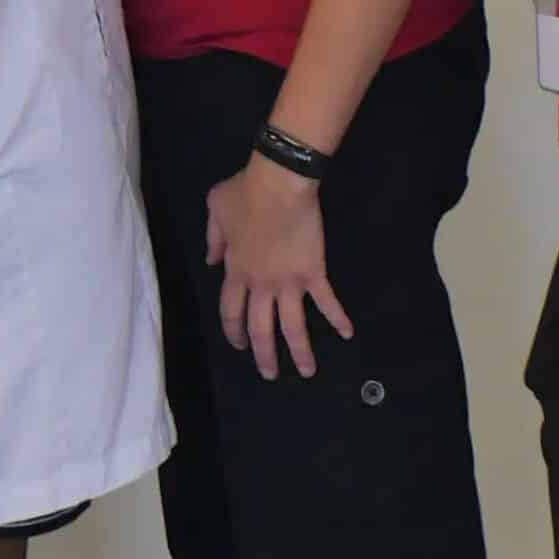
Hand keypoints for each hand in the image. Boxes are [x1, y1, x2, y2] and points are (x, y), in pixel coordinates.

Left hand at [206, 156, 353, 381]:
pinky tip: (347, 333)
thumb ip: (213, 239)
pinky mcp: (313, 274)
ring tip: (307, 371)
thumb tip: (211, 260)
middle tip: (269, 374)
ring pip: (292, 326)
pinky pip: (326, 301)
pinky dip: (338, 318)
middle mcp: (260, 284)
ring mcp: (287, 282)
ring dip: (300, 351)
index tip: (239, 345)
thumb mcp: (215, 210)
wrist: (278, 184)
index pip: (230, 311)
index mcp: (235, 271)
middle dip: (264, 354)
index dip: (234, 331)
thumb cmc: (245, 192)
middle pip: (259, 328)